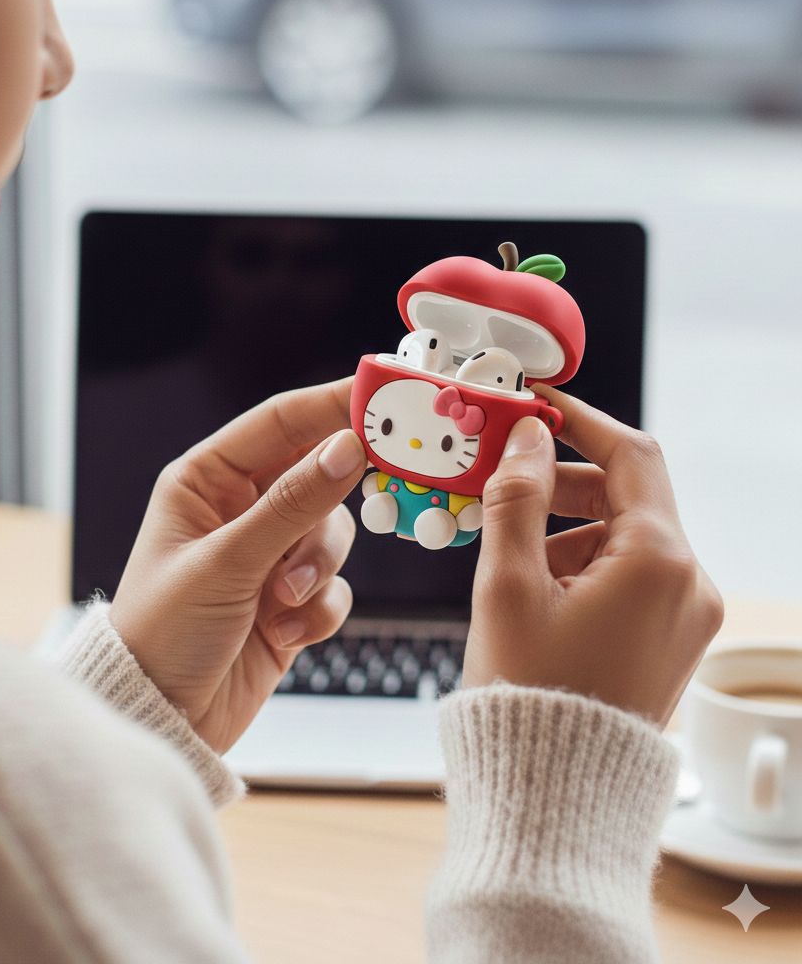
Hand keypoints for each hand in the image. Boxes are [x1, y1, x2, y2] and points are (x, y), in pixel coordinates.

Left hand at [109, 378, 366, 752]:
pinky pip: (333, 585)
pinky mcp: (291, 600)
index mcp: (206, 481)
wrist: (163, 720)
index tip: (385, 396)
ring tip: (285, 599)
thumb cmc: (163, 632)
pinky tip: (282, 632)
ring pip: (332, 533)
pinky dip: (317, 608)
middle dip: (334, 499)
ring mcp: (268, 555)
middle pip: (317, 474)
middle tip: (383, 480)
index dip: (333, 405)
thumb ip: (291, 504)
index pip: (280, 423)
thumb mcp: (226, 561)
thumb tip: (348, 448)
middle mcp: (239, 510)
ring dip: (317, 568)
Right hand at [462, 385, 722, 725]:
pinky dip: (585, 564)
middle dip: (561, 484)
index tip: (537, 403)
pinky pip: (632, 574)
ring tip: (510, 560)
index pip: (629, 455)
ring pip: (626, 536)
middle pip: (626, 496)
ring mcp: (688, 613)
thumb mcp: (507, 585)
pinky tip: (537, 590)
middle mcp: (691, 582)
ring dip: (567, 529)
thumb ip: (517, 498)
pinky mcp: (673, 637)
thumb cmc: (528, 690)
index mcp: (659, 561)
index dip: (579, 420)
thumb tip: (529, 438)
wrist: (557, 791)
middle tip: (501, 482)